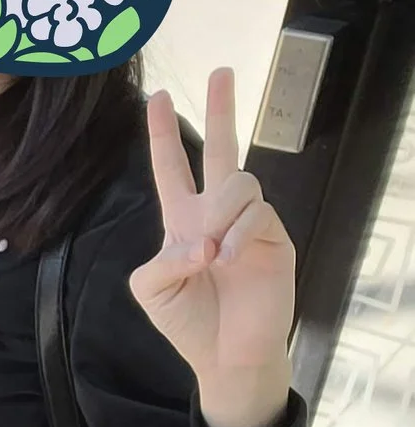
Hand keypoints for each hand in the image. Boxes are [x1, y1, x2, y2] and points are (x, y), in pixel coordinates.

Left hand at [129, 68, 295, 426]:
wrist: (225, 356)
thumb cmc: (187, 322)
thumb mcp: (151, 291)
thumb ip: (157, 262)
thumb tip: (194, 242)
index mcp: (183, 222)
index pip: (172, 168)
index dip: (163, 135)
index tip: (157, 98)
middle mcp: (218, 215)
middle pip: (222, 151)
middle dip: (221, 109)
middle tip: (221, 70)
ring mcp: (250, 225)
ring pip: (238, 184)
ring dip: (218, 215)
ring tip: (210, 253)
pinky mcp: (276, 240)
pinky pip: (257, 216)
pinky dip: (238, 237)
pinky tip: (227, 261)